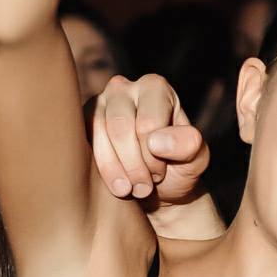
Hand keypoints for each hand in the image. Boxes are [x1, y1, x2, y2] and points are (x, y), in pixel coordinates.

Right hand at [92, 73, 207, 202]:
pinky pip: (82, 145)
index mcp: (155, 87)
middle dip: (134, 166)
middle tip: (145, 186)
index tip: (161, 172)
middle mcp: (123, 87)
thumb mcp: (196, 160)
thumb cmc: (177, 167)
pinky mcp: (80, 123)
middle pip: (121, 128)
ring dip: (116, 171)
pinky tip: (115, 185)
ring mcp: (98, 103)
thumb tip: (155, 141)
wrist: (154, 188)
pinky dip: (100, 170)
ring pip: (99, 136)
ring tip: (131, 190)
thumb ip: (188, 145)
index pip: (148, 124)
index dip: (154, 157)